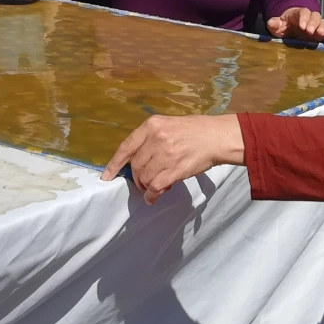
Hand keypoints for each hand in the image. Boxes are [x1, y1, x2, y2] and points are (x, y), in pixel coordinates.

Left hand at [102, 113, 246, 203]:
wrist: (217, 137)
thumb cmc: (194, 131)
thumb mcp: (168, 125)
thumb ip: (150, 139)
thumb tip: (137, 161)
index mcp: (151, 126)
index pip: (126, 147)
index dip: (114, 164)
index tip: (106, 176)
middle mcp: (156, 139)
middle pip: (136, 165)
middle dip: (137, 177)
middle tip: (144, 182)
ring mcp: (166, 154)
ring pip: (145, 177)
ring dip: (146, 186)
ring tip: (155, 186)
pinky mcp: (176, 169)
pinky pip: (156, 187)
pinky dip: (152, 195)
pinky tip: (153, 198)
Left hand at [267, 7, 323, 41]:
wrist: (291, 29)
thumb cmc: (284, 26)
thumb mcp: (277, 26)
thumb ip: (274, 24)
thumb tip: (271, 22)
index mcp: (299, 14)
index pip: (303, 12)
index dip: (304, 18)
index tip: (302, 26)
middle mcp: (310, 18)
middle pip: (315, 16)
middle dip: (313, 23)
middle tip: (310, 31)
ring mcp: (316, 25)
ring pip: (323, 22)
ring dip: (323, 28)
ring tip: (321, 34)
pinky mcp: (321, 34)